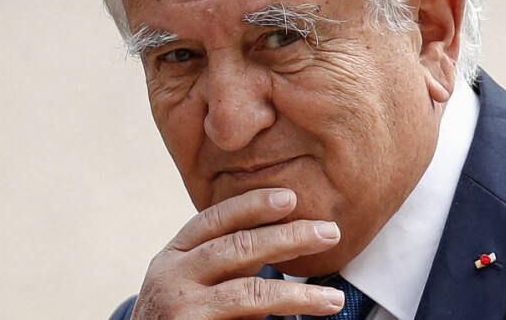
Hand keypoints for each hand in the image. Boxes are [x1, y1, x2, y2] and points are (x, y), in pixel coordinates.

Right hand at [130, 187, 343, 318]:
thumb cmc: (176, 313)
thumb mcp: (191, 277)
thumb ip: (227, 258)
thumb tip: (283, 234)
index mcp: (174, 254)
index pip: (215, 218)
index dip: (253, 204)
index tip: (291, 197)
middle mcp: (172, 277)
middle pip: (237, 247)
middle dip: (288, 238)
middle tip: (328, 233)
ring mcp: (181, 311)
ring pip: (249, 294)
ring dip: (297, 294)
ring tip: (332, 297)